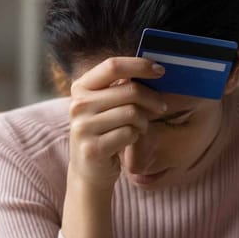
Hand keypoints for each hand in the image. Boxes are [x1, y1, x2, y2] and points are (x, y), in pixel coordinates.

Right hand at [67, 57, 166, 189]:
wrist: (88, 171)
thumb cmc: (104, 132)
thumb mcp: (106, 105)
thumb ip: (121, 87)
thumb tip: (153, 69)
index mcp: (80, 87)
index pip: (113, 66)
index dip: (139, 65)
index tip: (160, 71)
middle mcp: (78, 105)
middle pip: (129, 90)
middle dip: (152, 98)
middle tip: (161, 107)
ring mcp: (83, 127)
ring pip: (132, 113)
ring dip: (144, 121)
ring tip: (140, 127)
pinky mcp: (93, 148)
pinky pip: (129, 133)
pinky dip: (136, 136)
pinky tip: (130, 140)